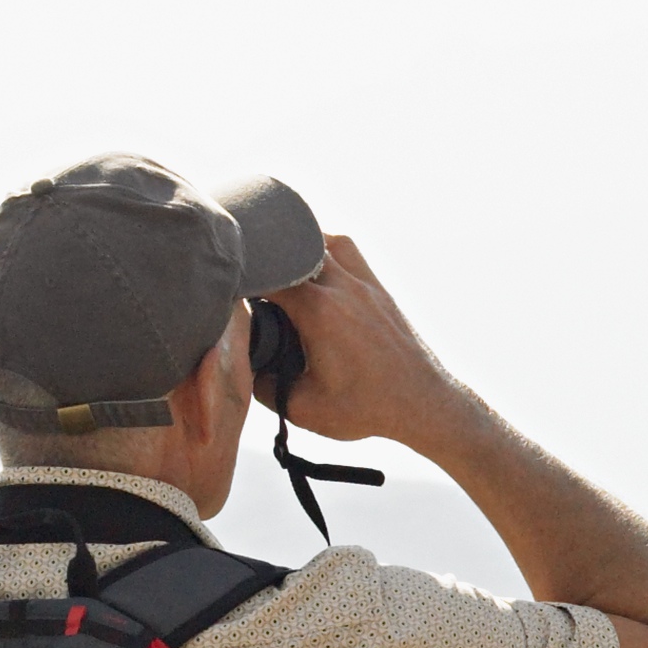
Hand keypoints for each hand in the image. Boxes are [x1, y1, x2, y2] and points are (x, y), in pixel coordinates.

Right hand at [251, 233, 463, 453]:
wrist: (423, 403)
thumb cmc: (368, 408)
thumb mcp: (305, 409)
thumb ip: (265, 388)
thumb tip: (245, 367)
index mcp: (319, 312)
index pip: (267, 274)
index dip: (241, 277)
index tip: (225, 286)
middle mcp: (342, 286)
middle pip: (292, 247)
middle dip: (266, 256)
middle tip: (247, 270)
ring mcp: (364, 282)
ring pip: (322, 238)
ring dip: (296, 246)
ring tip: (279, 264)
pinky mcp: (377, 287)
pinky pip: (346, 250)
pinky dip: (323, 249)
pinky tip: (312, 264)